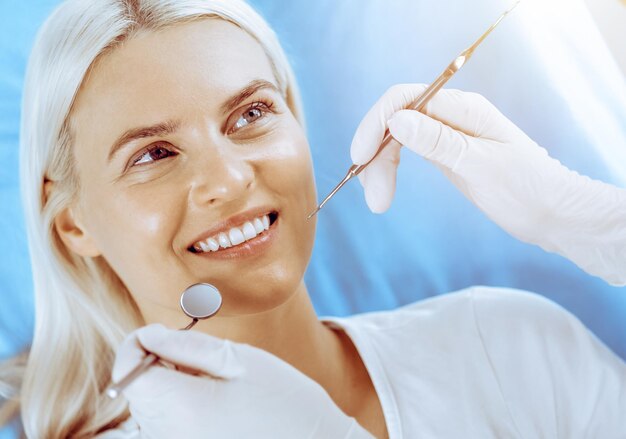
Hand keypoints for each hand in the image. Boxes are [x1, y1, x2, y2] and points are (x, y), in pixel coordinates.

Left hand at [112, 324, 372, 438]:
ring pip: (146, 413)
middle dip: (153, 367)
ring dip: (165, 391)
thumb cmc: (284, 401)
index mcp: (180, 406)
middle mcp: (169, 437)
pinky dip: (174, 413)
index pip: (127, 371)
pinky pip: (163, 431)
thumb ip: (185, 345)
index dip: (138, 345)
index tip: (163, 337)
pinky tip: (209, 408)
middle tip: (196, 360)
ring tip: (208, 386)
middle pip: (134, 393)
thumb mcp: (239, 359)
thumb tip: (147, 335)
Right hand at [350, 84, 625, 285]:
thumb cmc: (527, 190)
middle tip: (374, 198)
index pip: (404, 99)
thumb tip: (396, 120)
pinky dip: (390, 169)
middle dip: (376, 155)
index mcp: (464, 109)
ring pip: (396, 138)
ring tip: (378, 202)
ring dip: (380, 168)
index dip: (375, 123)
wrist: (553, 213)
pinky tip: (385, 187)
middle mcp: (452, 116)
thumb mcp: (481, 166)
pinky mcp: (446, 153)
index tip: (359, 157)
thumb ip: (439, 142)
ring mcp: (448, 134)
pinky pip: (406, 152)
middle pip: (395, 120)